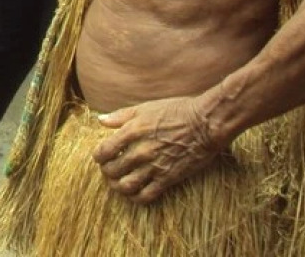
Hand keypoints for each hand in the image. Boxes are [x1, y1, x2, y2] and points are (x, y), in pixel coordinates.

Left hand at [92, 96, 223, 203]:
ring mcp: (154, 166)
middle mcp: (141, 151)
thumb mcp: (145, 108)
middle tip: (109, 170)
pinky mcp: (168, 178)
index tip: (101, 156)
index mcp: (132, 131)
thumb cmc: (176, 111)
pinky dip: (136, 197)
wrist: (205, 124)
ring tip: (118, 182)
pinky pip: (146, 195)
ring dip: (117, 186)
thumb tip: (100, 120)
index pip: (103, 151)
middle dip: (106, 172)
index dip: (98, 156)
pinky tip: (135, 192)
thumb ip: (120, 116)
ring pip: (126, 186)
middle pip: (112, 170)